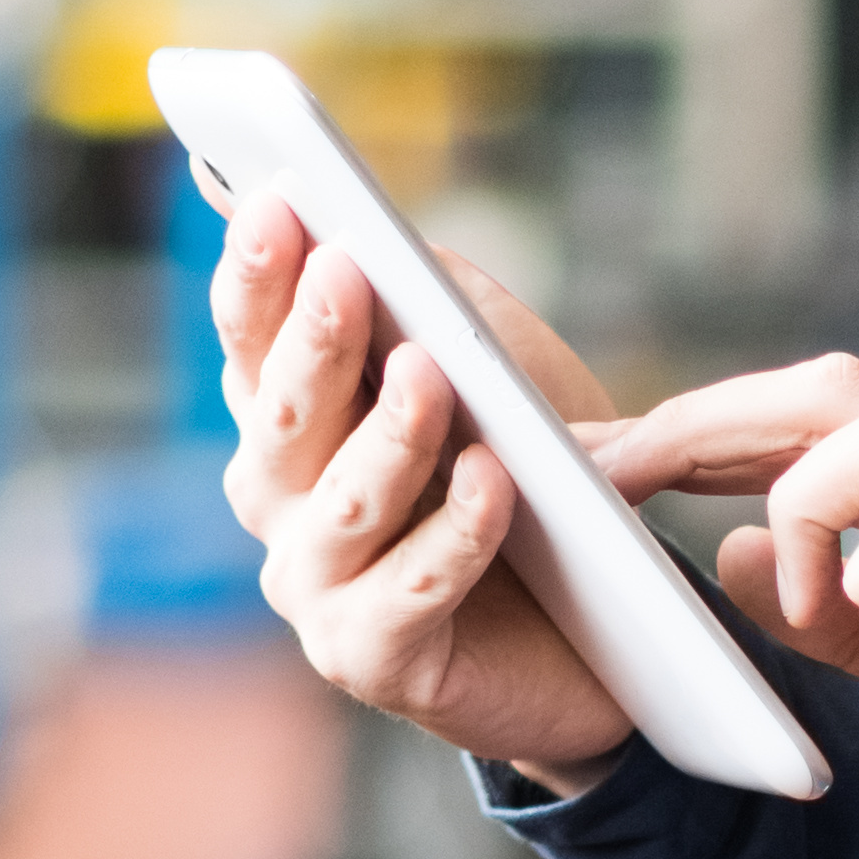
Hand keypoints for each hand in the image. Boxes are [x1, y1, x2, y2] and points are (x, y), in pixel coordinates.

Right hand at [211, 204, 638, 793]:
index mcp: (290, 424)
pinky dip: (453, 534)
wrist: (607, 636)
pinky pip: (409, 590)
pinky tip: (492, 483)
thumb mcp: (485, 366)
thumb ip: (410, 291)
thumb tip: (310, 200)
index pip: (251, 340)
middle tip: (344, 269)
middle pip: (283, 415)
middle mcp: (282, 505)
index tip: (279, 204)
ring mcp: (317, 588)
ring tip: (431, 374)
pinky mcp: (373, 658)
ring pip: (339, 504)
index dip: (257, 275)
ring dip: (387, 436)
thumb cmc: (533, 486)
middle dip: (313, 340)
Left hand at [594, 361, 858, 858]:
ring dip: (786, 491)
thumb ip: (846, 623)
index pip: (838, 434)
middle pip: (841, 390)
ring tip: (777, 598)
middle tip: (604, 466)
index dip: (724, 438)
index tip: (621, 469)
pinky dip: (850, 557)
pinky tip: (857, 629)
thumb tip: (734, 560)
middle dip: (708, 418)